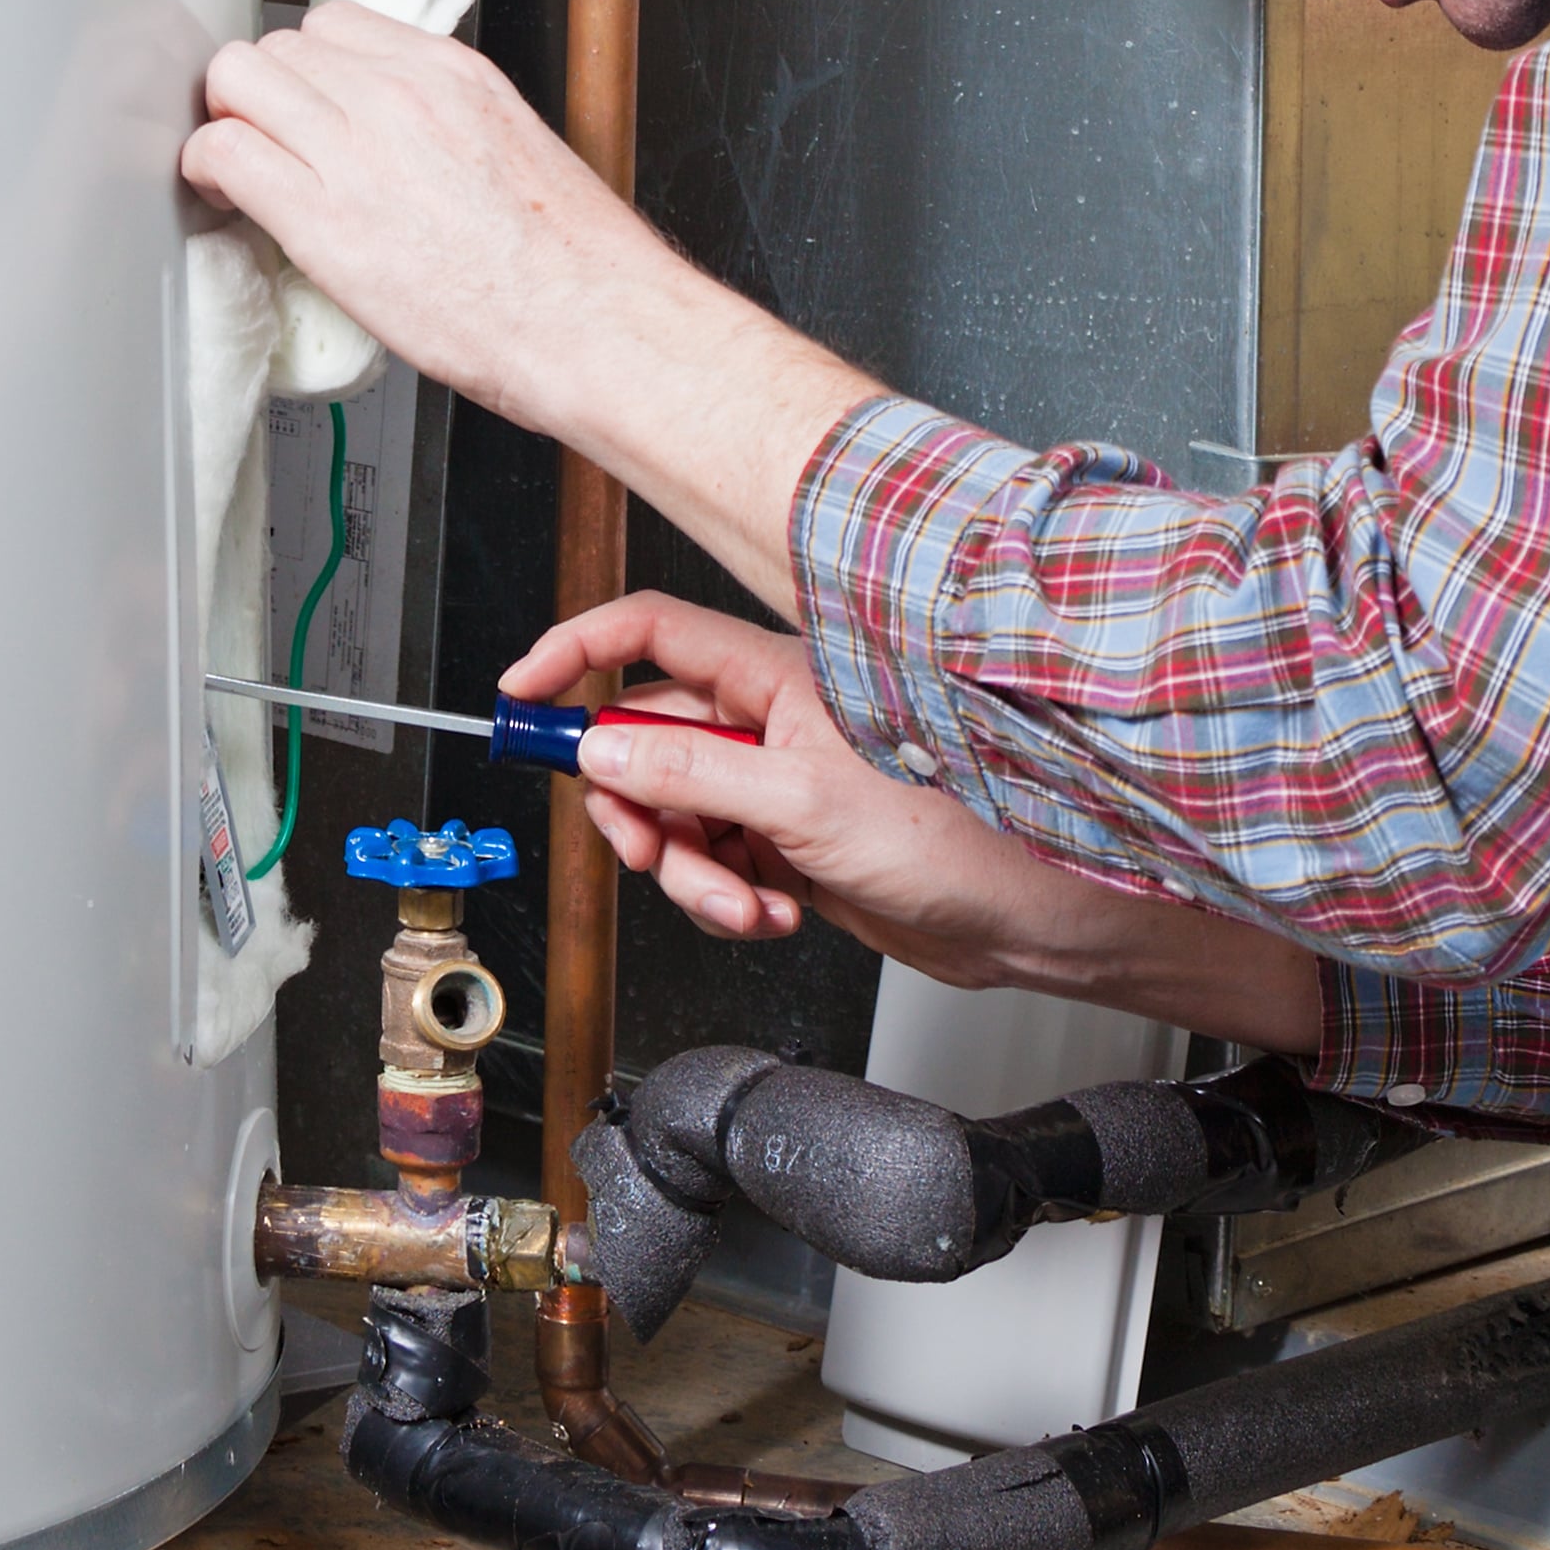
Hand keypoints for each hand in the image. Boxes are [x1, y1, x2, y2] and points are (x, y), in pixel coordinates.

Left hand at [182, 16, 876, 606]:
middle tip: (266, 144)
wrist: (594, 322)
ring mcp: (359, 147)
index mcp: (451, 73)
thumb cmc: (573, 263)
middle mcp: (400, 93)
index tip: (304, 109)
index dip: (307, 70)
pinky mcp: (324, 217)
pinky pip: (225, 151)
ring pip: (238, 80)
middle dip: (260, 94)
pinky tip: (224, 199)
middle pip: (277, 46)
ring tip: (242, 171)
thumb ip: (447, 124)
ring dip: (227, 121)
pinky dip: (208, 169)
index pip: (334, 26)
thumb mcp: (514, 148)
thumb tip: (401, 142)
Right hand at [512, 592, 1329, 1059]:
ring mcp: (780, 783)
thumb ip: (688, 770)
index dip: (575, 654)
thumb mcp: (795, 800)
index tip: (521, 697)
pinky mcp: (792, 843)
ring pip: (677, 815)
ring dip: (691, 872)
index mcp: (772, 675)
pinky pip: (715, 864)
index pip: (646, 634)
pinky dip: (727, 897)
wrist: (1027, 914)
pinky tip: (775, 910)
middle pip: (645, 740)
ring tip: (747, 897)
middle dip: (639, 809)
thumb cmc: (958, 832)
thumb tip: (602, 744)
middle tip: (654, 852)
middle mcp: (772, 720)